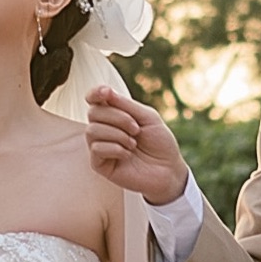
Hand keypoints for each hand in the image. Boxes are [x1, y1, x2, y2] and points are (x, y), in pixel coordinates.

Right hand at [81, 89, 194, 206]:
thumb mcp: (147, 117)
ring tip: (133, 143)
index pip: (94, 99)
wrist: (168, 170)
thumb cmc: (159, 143)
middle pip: (93, 112)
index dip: (95, 93)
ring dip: (118, 134)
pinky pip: (96, 148)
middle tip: (136, 129)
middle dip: (118, 118)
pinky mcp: (100, 164)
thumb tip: (105, 91)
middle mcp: (104, 129)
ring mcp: (100, 147)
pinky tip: (128, 154)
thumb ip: (126, 104)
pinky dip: (115, 149)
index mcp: (114, 115)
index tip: (106, 93)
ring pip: (92, 130)